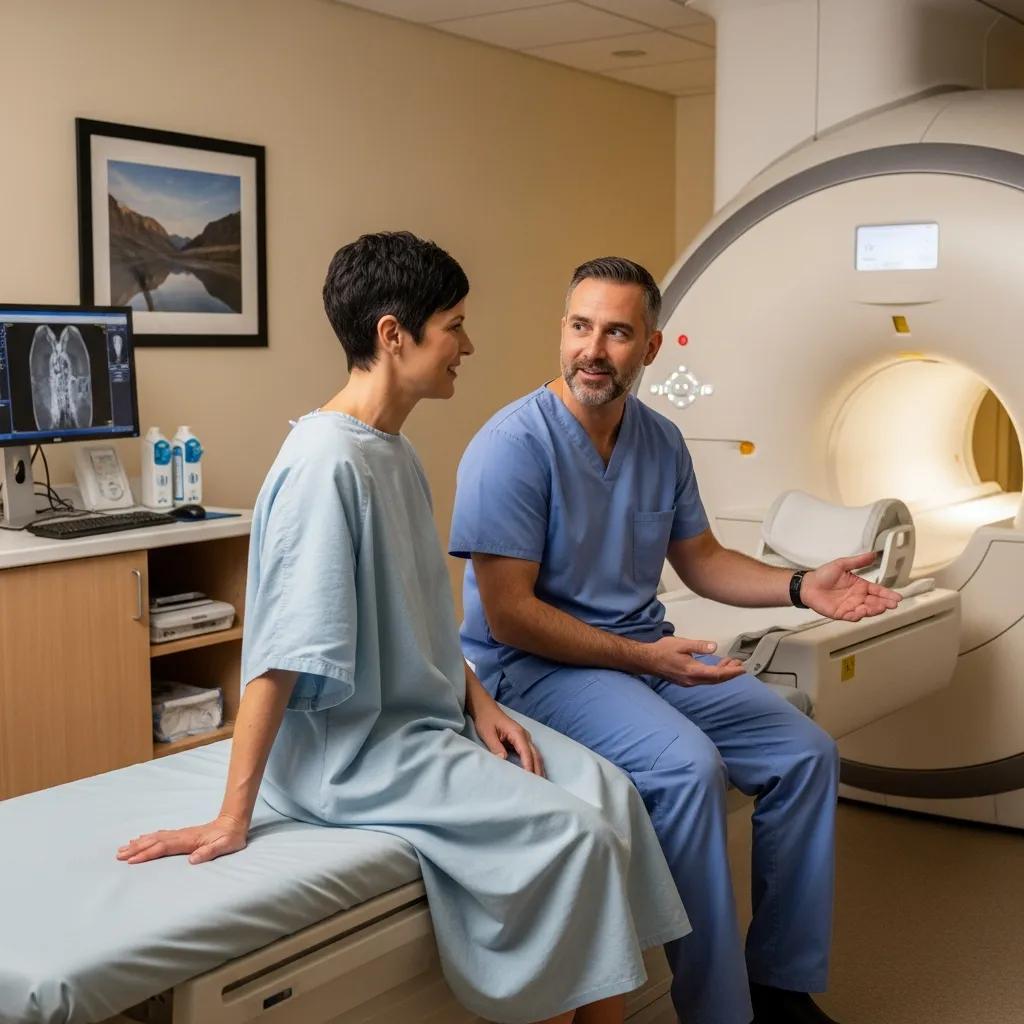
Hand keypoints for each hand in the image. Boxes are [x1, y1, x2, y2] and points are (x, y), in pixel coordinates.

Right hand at [117, 813, 247, 864]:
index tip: (132, 860)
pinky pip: (161, 835)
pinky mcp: (183, 834)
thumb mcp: (225, 846)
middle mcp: (182, 835)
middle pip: (155, 841)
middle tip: (119, 854)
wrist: (234, 822)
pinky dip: (149, 837)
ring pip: (156, 837)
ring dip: (140, 842)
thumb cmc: (230, 837)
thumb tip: (192, 859)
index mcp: (189, 840)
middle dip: (137, 848)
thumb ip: (209, 852)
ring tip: (124, 847)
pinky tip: (142, 838)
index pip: (164, 847)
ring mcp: (181, 834)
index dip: (148, 853)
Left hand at [471, 699, 544, 776]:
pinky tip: (533, 772)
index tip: (530, 778)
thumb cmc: (486, 720)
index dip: (529, 766)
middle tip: (540, 786)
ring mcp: (524, 738)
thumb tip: (504, 760)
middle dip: (538, 770)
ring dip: (538, 768)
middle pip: (535, 755)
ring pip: (535, 755)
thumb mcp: (488, 733)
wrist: (485, 709)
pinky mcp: (521, 741)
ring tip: (540, 783)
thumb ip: (496, 747)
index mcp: (517, 733)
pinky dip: (534, 763)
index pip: (526, 752)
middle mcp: (524, 735)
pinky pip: (530, 753)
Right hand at [643, 636, 745, 686]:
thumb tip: (714, 647)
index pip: (717, 674)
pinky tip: (716, 666)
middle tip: (740, 665)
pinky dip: (714, 674)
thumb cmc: (662, 650)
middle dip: (730, 673)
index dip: (731, 672)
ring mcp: (689, 682)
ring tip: (731, 663)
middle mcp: (692, 680)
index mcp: (692, 671)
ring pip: (711, 680)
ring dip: (722, 673)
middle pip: (716, 679)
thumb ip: (699, 646)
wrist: (646, 660)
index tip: (742, 669)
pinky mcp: (686, 681)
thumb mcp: (681, 644)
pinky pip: (704, 679)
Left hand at [801, 553, 901, 620]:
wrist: (807, 585)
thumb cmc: (823, 575)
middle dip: (885, 603)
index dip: (887, 594)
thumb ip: (858, 561)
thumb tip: (873, 554)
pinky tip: (862, 612)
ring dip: (874, 610)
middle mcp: (857, 597)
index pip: (877, 590)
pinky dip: (858, 615)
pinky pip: (852, 616)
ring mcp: (850, 606)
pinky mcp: (841, 613)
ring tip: (880, 607)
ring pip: (866, 610)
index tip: (897, 597)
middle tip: (892, 604)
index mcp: (860, 586)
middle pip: (875, 602)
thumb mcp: (842, 564)